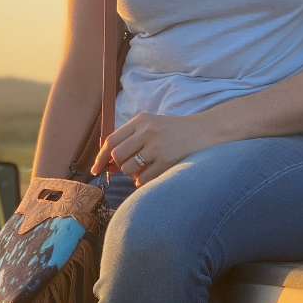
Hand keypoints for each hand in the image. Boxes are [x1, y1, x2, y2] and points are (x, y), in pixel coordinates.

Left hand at [90, 112, 216, 186]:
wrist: (206, 131)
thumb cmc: (176, 131)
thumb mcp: (152, 127)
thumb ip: (131, 141)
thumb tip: (108, 164)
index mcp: (141, 120)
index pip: (111, 140)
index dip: (101, 157)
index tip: (96, 169)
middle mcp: (147, 131)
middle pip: (117, 156)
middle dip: (120, 166)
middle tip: (132, 167)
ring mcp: (157, 146)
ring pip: (129, 169)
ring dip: (132, 175)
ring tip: (145, 170)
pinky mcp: (167, 160)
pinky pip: (143, 179)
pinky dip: (143, 182)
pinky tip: (152, 176)